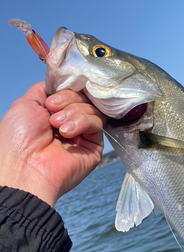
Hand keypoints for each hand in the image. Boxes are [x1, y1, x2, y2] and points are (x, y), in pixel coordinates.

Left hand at [0, 82, 105, 206]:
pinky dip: (82, 122)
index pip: (71, 91)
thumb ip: (46, 90)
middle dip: (67, 100)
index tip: (51, 100)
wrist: (25, 167)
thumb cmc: (18, 139)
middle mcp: (69, 124)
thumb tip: (62, 83)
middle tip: (52, 113)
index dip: (66, 90)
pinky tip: (67, 132)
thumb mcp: (27, 103)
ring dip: (73, 112)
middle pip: (83, 97)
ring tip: (57, 126)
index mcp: (53, 114)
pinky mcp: (94, 147)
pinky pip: (97, 124)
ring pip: (91, 109)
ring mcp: (82, 136)